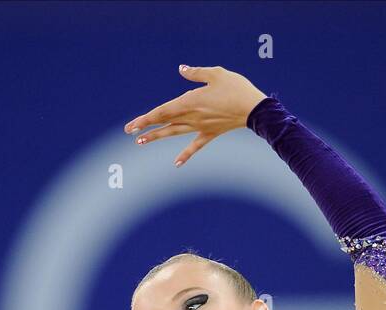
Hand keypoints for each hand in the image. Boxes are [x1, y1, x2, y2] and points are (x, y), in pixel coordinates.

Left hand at [124, 64, 267, 166]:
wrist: (254, 109)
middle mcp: (192, 116)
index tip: (132, 125)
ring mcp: (200, 127)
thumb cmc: (236, 88)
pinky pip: (195, 146)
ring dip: (157, 137)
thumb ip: (196, 72)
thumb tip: (181, 69)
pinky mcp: (211, 133)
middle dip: (146, 127)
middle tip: (130, 132)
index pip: (162, 111)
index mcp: (190, 101)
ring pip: (174, 133)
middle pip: (164, 122)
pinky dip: (185, 155)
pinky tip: (176, 164)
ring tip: (141, 142)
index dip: (146, 118)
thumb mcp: (216, 74)